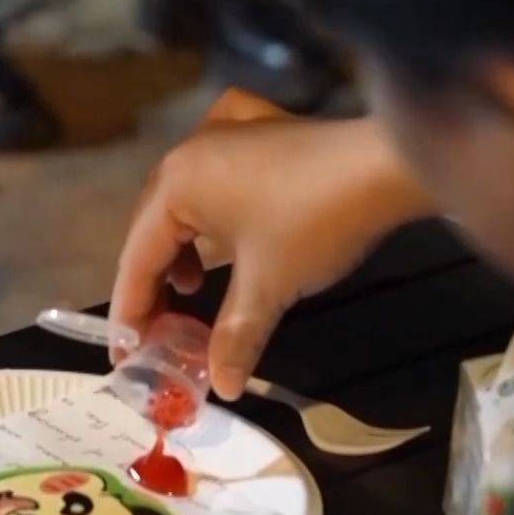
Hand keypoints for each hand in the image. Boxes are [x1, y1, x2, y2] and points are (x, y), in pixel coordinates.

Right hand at [110, 101, 433, 398]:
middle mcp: (188, 153)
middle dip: (156, 279)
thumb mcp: (268, 288)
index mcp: (175, 185)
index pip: (138, 258)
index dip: (131, 308)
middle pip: (155, 225)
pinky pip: (216, 162)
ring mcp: (224, 131)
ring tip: (197, 282)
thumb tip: (223, 389)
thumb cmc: (313, 224)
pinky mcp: (260, 126)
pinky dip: (211, 193)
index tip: (126, 350)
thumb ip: (234, 337)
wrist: (387, 166)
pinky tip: (221, 204)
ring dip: (183, 242)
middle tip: (163, 326)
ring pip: (184, 195)